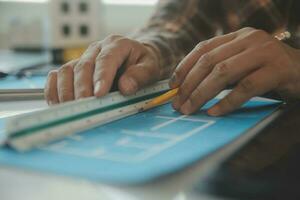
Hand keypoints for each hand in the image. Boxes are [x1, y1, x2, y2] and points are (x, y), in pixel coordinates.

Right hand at [45, 35, 162, 104]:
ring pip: (66, 70)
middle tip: (84, 106)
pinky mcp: (73, 68)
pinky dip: (53, 90)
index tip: (99, 95)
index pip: (106, 59)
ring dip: (65, 91)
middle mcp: (96, 49)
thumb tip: (125, 87)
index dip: (101, 77)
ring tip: (70, 108)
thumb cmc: (141, 63)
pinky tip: (58, 103)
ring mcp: (82, 58)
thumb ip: (140, 76)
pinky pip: (56, 76)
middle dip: (82, 88)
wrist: (134, 58)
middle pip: (83, 66)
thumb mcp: (150, 67)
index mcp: (116, 45)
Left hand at [169, 27, 299, 115]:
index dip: (184, 67)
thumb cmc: (267, 72)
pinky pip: (246, 87)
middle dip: (189, 85)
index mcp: (237, 36)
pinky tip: (214, 112)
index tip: (172, 86)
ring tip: (190, 109)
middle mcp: (249, 39)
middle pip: (209, 62)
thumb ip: (220, 70)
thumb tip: (188, 89)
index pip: (203, 48)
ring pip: (223, 73)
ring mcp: (264, 52)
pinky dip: (227, 102)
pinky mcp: (277, 69)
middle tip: (178, 104)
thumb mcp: (241, 65)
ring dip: (202, 94)